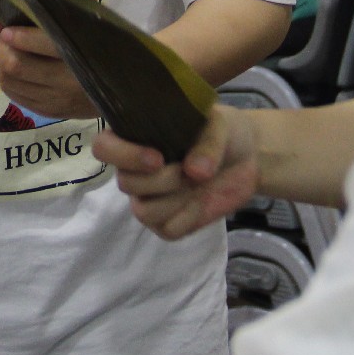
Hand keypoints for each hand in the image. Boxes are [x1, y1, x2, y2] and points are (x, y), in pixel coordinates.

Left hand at [0, 27, 96, 119]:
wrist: (122, 91)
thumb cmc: (100, 50)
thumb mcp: (83, 29)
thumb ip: (47, 22)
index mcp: (83, 53)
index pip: (44, 44)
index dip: (19, 35)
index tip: (6, 27)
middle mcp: (68, 81)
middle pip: (17, 65)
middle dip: (0, 48)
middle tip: (1, 37)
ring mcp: (58, 100)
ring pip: (11, 82)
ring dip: (1, 64)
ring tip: (7, 52)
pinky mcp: (51, 112)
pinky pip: (16, 96)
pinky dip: (8, 80)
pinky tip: (15, 71)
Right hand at [94, 105, 259, 239]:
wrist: (249, 158)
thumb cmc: (224, 132)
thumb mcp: (219, 124)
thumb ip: (207, 143)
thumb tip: (194, 171)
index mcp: (136, 136)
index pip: (104, 147)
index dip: (123, 155)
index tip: (158, 158)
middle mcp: (136, 169)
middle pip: (125, 183)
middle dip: (162, 180)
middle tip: (190, 171)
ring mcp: (150, 198)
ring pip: (142, 211)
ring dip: (174, 200)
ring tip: (198, 184)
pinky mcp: (168, 222)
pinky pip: (167, 229)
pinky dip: (188, 218)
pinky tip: (202, 202)